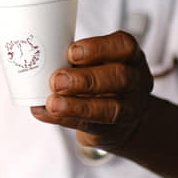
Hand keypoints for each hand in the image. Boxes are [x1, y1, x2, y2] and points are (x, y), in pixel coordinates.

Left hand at [31, 30, 153, 151]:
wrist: (122, 119)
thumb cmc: (101, 79)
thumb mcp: (98, 62)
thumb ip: (76, 60)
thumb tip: (40, 60)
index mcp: (131, 56)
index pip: (124, 46)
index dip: (98, 48)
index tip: (71, 51)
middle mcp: (137, 81)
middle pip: (120, 78)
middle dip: (86, 79)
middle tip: (56, 80)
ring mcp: (130, 109)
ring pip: (110, 108)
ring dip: (77, 105)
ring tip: (52, 103)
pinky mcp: (114, 132)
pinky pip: (91, 127)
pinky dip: (64, 119)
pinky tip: (45, 113)